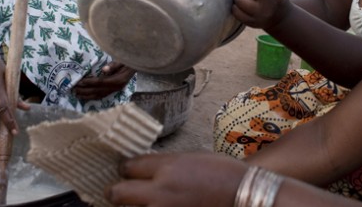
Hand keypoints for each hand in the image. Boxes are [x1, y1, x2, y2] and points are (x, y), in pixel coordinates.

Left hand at [73, 62, 135, 99]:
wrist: (136, 65)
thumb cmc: (129, 61)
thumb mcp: (123, 60)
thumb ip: (114, 65)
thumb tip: (104, 70)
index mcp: (118, 80)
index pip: (100, 82)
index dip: (89, 83)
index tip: (79, 82)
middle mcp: (116, 87)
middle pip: (98, 91)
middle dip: (85, 90)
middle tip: (74, 89)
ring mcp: (116, 90)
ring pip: (99, 95)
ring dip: (87, 95)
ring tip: (76, 94)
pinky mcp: (115, 91)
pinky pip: (102, 95)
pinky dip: (93, 97)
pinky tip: (86, 97)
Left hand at [106, 153, 245, 205]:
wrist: (246, 197)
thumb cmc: (224, 174)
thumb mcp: (193, 158)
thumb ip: (167, 164)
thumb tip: (148, 169)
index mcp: (168, 167)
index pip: (128, 166)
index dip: (125, 168)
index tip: (126, 171)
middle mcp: (160, 191)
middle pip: (118, 193)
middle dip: (115, 192)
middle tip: (116, 193)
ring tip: (138, 203)